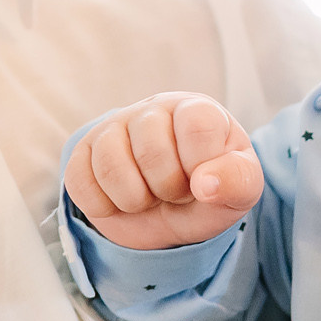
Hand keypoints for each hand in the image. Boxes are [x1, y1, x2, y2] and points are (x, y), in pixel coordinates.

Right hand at [65, 92, 264, 251]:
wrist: (173, 211)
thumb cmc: (210, 189)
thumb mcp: (240, 189)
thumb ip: (238, 181)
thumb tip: (206, 185)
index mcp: (197, 109)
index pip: (197, 125)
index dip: (201, 165)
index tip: (206, 178)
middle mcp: (152, 110)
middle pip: (151, 151)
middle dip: (169, 188)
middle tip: (176, 191)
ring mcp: (112, 128)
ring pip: (111, 166)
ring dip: (135, 200)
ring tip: (150, 195)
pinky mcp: (82, 154)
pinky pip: (80, 183)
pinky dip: (104, 206)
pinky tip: (122, 200)